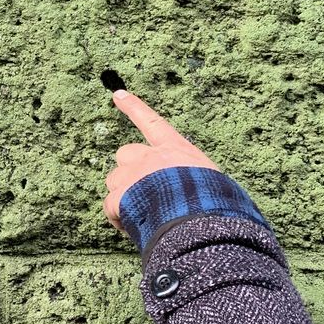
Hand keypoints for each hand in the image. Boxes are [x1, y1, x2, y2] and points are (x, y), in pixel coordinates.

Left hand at [104, 90, 217, 230]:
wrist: (197, 218)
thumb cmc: (213, 202)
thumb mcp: (212, 180)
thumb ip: (197, 177)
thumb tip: (206, 191)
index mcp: (175, 149)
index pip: (152, 122)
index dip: (133, 107)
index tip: (117, 94)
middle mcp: (150, 157)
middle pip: (125, 153)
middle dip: (128, 170)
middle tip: (142, 190)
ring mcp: (132, 175)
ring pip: (114, 180)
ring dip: (122, 195)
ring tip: (140, 213)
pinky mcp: (120, 196)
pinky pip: (110, 207)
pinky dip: (117, 218)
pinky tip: (131, 228)